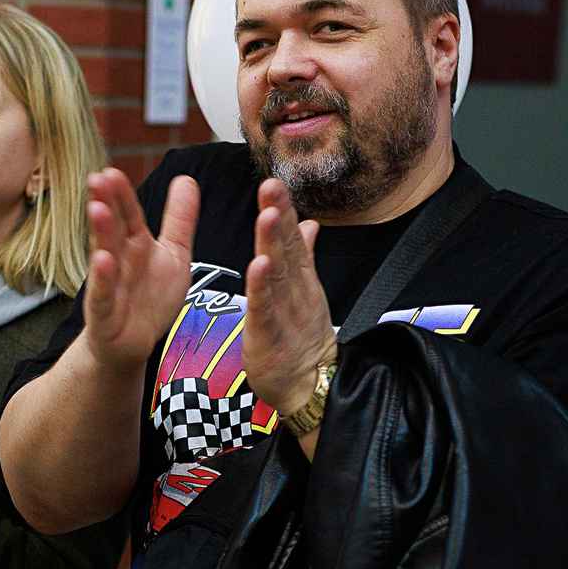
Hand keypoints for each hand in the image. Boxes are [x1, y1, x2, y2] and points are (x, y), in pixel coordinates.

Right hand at [82, 168, 196, 375]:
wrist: (133, 343)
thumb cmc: (150, 297)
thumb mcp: (174, 255)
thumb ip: (179, 219)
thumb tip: (186, 178)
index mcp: (135, 243)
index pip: (128, 214)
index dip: (122, 194)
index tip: (112, 171)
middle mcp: (119, 259)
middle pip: (112, 227)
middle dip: (106, 203)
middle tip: (99, 178)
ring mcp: (109, 285)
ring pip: (103, 254)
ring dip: (100, 233)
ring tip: (97, 209)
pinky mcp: (105, 313)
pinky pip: (103, 293)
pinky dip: (103, 278)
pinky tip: (103, 260)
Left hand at [241, 177, 335, 417]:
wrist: (310, 387)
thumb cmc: (302, 338)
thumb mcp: (305, 292)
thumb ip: (304, 255)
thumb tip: (309, 223)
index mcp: (298, 279)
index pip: (291, 238)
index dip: (284, 209)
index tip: (274, 182)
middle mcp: (295, 291)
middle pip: (286, 248)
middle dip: (278, 215)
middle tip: (271, 186)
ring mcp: (284, 312)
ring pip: (277, 273)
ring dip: (272, 243)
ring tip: (268, 215)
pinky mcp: (270, 336)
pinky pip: (265, 308)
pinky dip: (261, 287)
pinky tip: (257, 265)